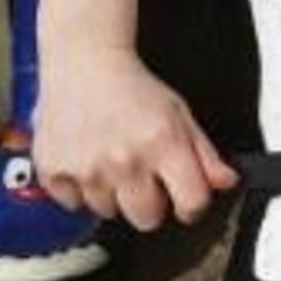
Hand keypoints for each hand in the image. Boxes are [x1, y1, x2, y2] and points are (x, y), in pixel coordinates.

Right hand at [33, 47, 238, 230]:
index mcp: (162, 144)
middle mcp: (125, 160)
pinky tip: (85, 159)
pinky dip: (78, 187)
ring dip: (111, 192)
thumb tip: (226, 182)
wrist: (84, 61)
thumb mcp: (180, 115)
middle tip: (142, 174)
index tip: (183, 198)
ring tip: (110, 159)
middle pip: (146, 219)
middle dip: (149, 203)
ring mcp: (87, 167)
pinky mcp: (54, 169)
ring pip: (108, 212)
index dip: (191, 205)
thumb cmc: (132, 87)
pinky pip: (72, 203)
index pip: (191, 203)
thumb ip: (205, 154)